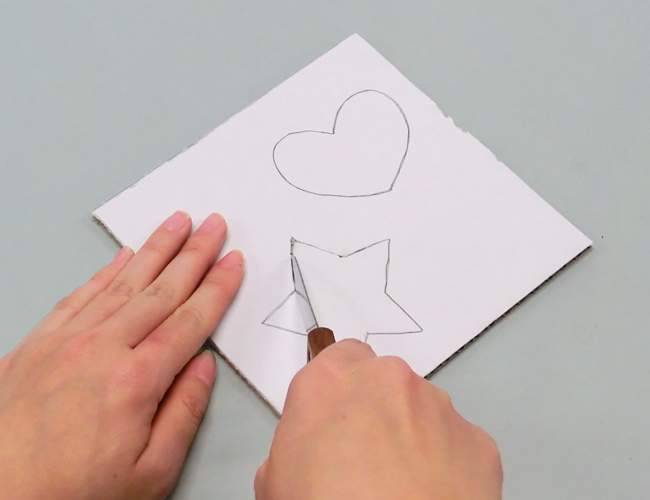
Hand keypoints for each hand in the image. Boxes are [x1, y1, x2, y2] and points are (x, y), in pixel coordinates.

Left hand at [0, 211, 243, 499]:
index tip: (233, 262)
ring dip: (155, 249)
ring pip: (122, 283)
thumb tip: (204, 366)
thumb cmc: (71, 494)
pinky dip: (105, 271)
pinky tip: (122, 256)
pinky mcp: (37, 343)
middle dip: (194, 253)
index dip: (217, 287)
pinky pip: (80, 295)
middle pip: (161, 290)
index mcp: (136, 380)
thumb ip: (184, 413)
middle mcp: (102, 349)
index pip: (190, 320)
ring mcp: (66, 341)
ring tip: (176, 223)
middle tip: (213, 225)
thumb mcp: (150, 473)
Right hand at [255, 340, 501, 499]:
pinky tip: (433, 498)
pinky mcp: (478, 441)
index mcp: (330, 380)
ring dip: (413, 435)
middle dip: (376, 409)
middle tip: (366, 460)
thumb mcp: (275, 480)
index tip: (334, 424)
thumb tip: (317, 451)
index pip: (337, 358)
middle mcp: (388, 378)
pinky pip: (456, 443)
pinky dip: (447, 463)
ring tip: (404, 487)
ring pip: (422, 409)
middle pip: (382, 381)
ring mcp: (439, 406)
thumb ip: (296, 443)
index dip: (336, 392)